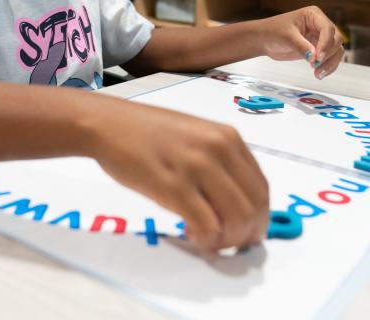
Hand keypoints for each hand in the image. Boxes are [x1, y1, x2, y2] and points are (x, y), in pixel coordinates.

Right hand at [87, 99, 268, 252]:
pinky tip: (192, 236)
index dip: (259, 218)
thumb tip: (234, 201)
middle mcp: (218, 149)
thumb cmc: (146, 132)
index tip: (246, 232)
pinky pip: (207, 225)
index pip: (261, 187)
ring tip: (210, 241)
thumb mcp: (195, 137)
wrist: (107, 124)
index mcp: (228, 138)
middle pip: (255, 206)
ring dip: (228, 240)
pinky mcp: (174, 186)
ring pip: (237, 219)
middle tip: (231, 245)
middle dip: (248, 234)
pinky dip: (206, 240)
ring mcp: (197, 167)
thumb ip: (218, 162)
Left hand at [259, 6, 343, 78]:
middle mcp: (320, 25)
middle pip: (336, 40)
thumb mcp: (287, 37)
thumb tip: (314, 57)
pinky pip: (330, 58)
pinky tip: (319, 74)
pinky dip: (328, 67)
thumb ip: (302, 46)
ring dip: (330, 63)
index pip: (328, 29)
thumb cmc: (273, 31)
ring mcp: (320, 37)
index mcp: (314, 15)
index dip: (326, 44)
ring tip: (317, 73)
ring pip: (336, 51)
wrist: (264, 40)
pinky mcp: (318, 49)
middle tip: (316, 65)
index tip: (319, 57)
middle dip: (328, 55)